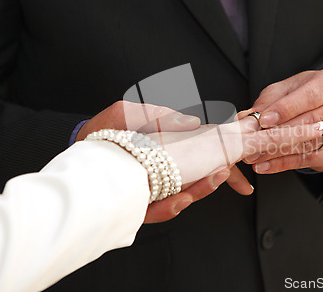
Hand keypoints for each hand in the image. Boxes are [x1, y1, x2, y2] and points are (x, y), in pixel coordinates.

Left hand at [75, 101, 238, 222]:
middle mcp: (166, 170)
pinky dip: (172, 207)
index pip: (206, 153)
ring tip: (210, 181)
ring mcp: (154, 187)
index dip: (228, 159)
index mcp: (170, 147)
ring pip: (185, 195)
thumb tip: (193, 122)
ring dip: (200, 191)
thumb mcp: (130, 112)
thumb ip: (159, 115)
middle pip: (201, 178)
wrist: (77, 146)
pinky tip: (181, 200)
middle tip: (231, 177)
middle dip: (220, 180)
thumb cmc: (106, 128)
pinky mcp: (139, 204)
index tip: (245, 161)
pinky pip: (159, 211)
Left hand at [237, 69, 322, 173]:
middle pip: (316, 121)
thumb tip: (246, 117)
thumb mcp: (284, 90)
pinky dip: (285, 164)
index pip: (312, 96)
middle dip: (283, 132)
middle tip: (255, 141)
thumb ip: (268, 101)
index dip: (287, 109)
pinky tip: (265, 166)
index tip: (263, 119)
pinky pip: (311, 160)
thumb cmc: (301, 95)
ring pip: (312, 143)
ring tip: (255, 156)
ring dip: (280, 152)